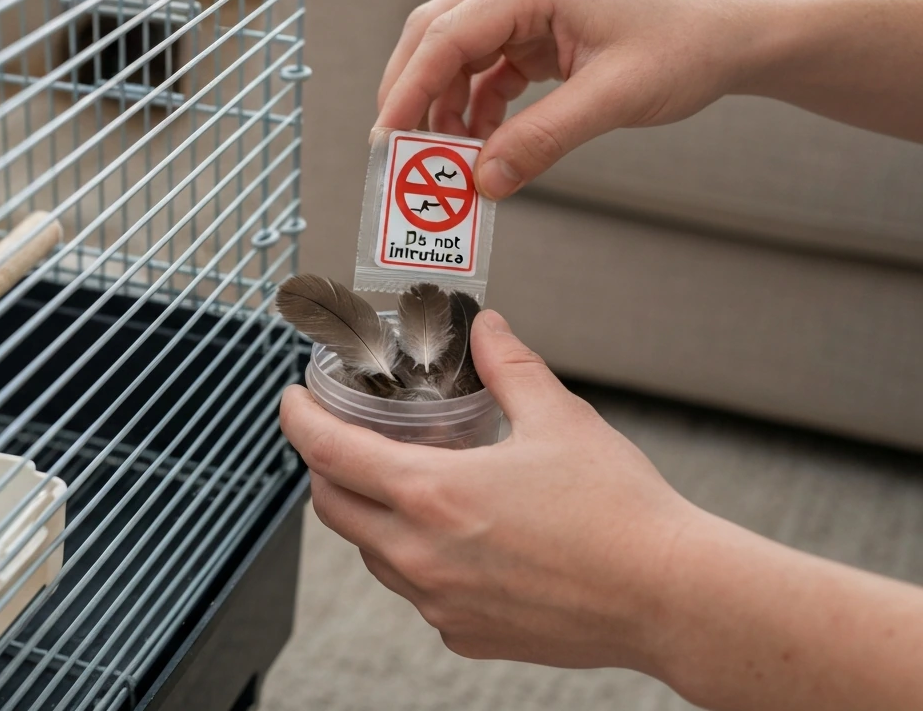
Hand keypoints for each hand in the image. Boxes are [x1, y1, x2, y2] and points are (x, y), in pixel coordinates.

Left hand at [279, 309, 698, 671]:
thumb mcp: (558, 417)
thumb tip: (488, 329)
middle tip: (341, 437)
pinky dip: (415, 560)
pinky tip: (455, 538)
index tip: (291, 401)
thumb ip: (508, 366)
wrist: (669, 597)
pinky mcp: (465, 632)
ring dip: (369, 515)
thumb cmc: (619, 512)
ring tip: (403, 484)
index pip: (327, 452)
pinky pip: (415, 592)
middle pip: (332, 508)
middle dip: (324, 468)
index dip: (297, 419)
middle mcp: (421, 554)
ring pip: (371, 554)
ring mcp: (439, 602)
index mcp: (432, 493)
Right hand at [375, 0, 760, 198]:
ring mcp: (529, 6)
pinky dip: (476, 106)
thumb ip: (542, 140)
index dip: (408, 88)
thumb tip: (483, 183)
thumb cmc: (687, 46)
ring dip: (444, 105)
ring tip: (443, 157)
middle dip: (412, 93)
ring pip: (457, 54)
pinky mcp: (540, 32)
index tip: (386, 137)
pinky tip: (481, 143)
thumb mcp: (613, 98)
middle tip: (396, 149)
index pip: (447, 34)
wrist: (735, 35)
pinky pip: (488, 68)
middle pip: (437, 35)